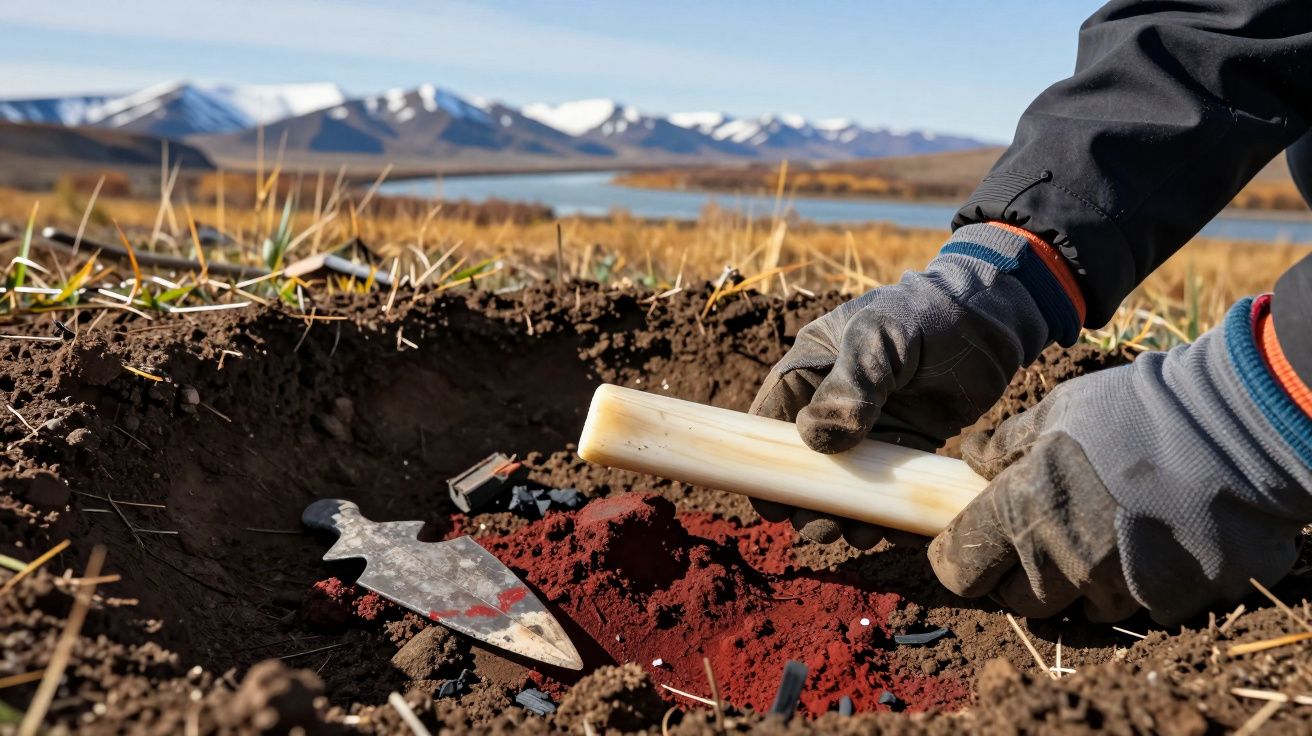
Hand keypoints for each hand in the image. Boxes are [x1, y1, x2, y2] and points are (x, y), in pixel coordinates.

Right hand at [751, 223, 1069, 544]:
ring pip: (847, 485)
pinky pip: (890, 489)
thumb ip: (850, 384)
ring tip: (860, 534)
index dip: (765, 466)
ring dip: (848, 516)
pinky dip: (891, 514)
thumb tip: (817, 436)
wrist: (992, 318)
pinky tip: (899, 530)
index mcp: (810, 370)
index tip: (772, 504)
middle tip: (824, 529)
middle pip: (806, 466)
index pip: (771, 422)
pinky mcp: (908, 446)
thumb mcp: (882, 338)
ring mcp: (871, 429)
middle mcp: (834, 404)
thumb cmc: (927, 314)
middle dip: (809, 503)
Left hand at [929, 297, 1311, 623]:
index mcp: (1021, 513)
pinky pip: (1134, 609)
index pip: (959, 570)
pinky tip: (1146, 546)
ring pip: (1075, 608)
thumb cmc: (1136, 411)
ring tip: (1098, 538)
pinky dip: (1132, 587)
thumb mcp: (1057, 412)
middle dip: (1017, 575)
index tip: (965, 548)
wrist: (1234, 430)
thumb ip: (1007, 444)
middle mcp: (1061, 561)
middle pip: (1016, 599)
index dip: (956, 561)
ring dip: (1076, 583)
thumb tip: (971, 456)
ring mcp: (1116, 587)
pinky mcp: (1167, 603)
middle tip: (1036, 540)